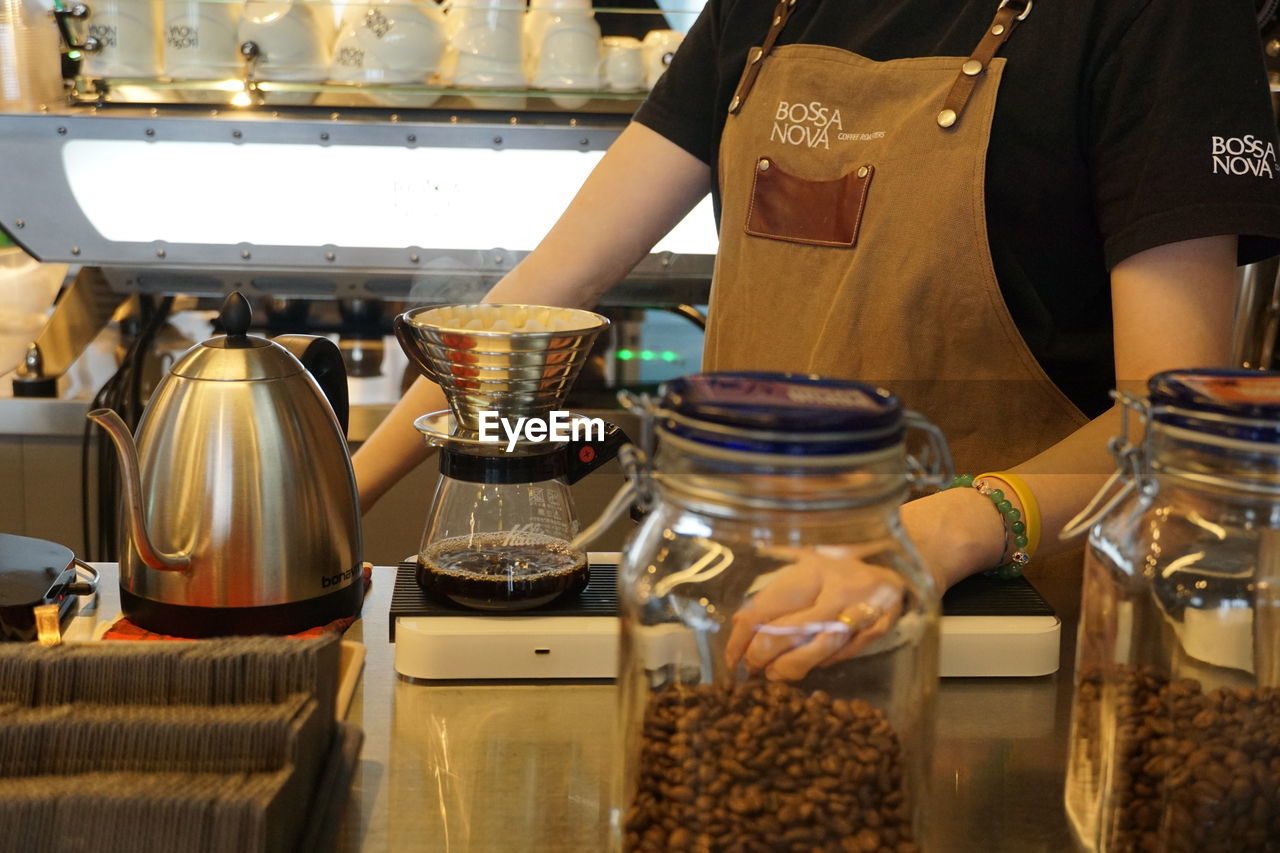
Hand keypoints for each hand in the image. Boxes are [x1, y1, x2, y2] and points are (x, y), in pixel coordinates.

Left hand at [723, 544, 907, 681]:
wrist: (892, 573)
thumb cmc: (838, 573)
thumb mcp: (803, 570)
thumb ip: (773, 595)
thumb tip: (738, 624)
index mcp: (811, 570)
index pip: (767, 606)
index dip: (744, 637)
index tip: (733, 658)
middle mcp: (836, 589)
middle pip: (792, 628)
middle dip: (766, 653)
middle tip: (753, 666)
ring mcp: (860, 609)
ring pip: (822, 645)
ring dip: (793, 665)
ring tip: (774, 674)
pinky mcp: (878, 627)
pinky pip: (847, 652)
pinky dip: (825, 662)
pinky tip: (810, 667)